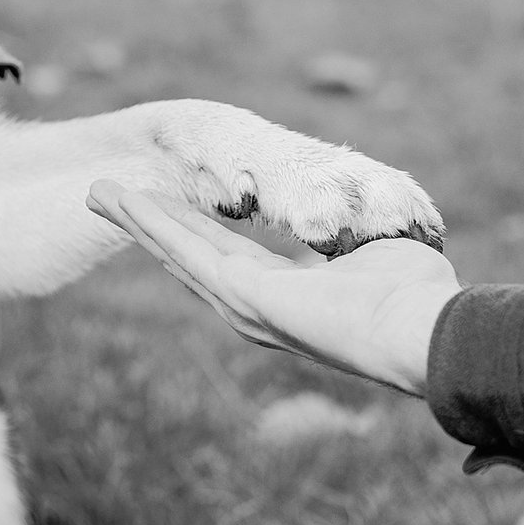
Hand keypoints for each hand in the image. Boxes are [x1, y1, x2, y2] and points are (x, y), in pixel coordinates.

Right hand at [88, 180, 461, 396]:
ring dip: (138, 221)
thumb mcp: (371, 244)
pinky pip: (190, 253)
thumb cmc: (413, 295)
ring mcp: (248, 307)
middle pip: (188, 255)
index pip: (227, 254)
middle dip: (149, 224)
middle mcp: (258, 306)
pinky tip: (127, 203)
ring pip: (178, 253)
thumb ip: (342, 229)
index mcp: (288, 293)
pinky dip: (154, 225)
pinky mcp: (247, 299)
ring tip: (100, 194)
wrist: (423, 330)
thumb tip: (343, 204)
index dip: (192, 226)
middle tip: (108, 196)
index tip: (163, 202)